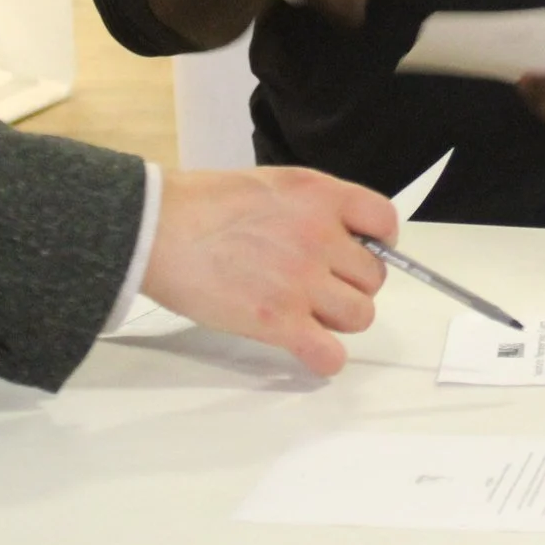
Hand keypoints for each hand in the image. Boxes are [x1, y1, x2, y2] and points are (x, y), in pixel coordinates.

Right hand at [140, 167, 395, 375]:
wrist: (159, 227)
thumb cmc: (202, 205)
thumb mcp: (273, 186)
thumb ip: (313, 208)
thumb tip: (339, 237)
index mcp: (319, 195)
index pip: (384, 221)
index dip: (378, 243)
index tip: (359, 253)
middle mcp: (319, 236)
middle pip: (373, 277)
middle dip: (350, 284)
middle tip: (319, 286)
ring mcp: (302, 280)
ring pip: (359, 315)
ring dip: (338, 319)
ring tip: (308, 314)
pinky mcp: (279, 320)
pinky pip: (330, 354)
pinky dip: (324, 358)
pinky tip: (307, 348)